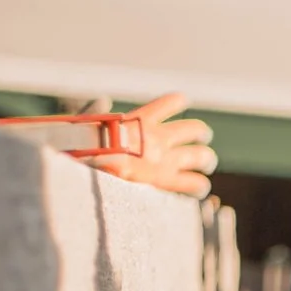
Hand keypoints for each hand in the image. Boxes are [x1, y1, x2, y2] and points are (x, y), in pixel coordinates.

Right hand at [88, 93, 217, 198]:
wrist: (89, 165)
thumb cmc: (84, 145)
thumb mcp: (92, 122)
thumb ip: (100, 111)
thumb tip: (102, 100)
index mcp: (140, 119)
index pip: (170, 102)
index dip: (179, 102)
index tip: (183, 102)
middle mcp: (158, 137)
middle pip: (194, 129)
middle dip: (201, 133)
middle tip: (203, 138)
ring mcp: (165, 159)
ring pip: (201, 156)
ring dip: (206, 159)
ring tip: (206, 164)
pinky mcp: (166, 181)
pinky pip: (195, 183)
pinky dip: (199, 186)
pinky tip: (199, 189)